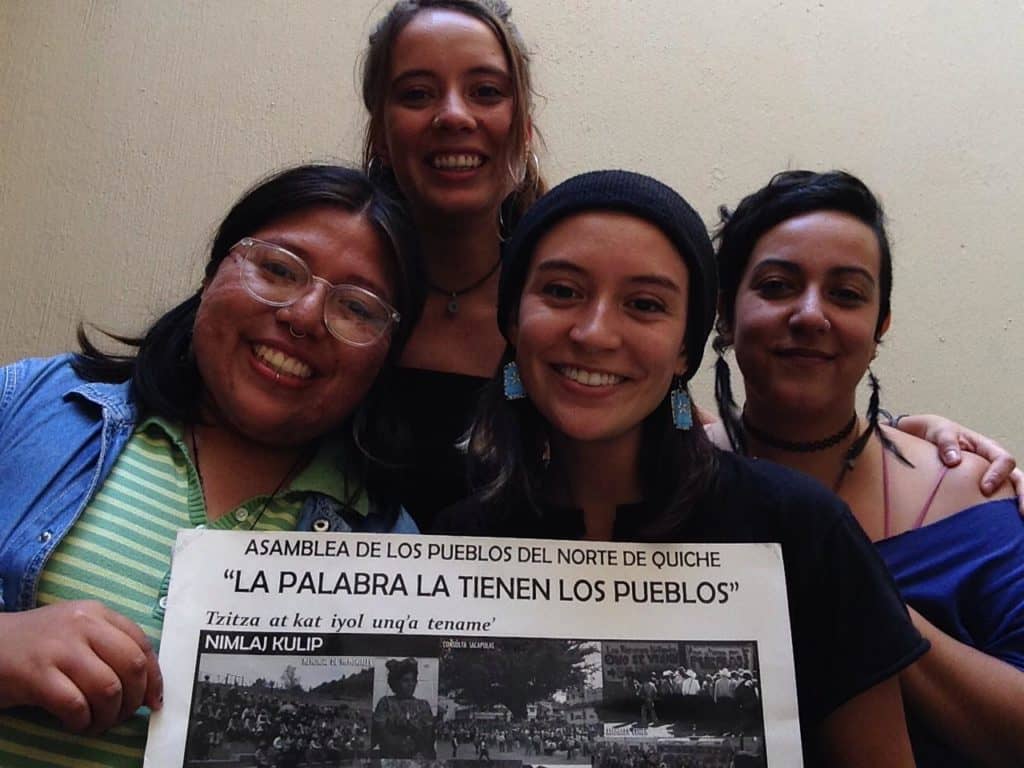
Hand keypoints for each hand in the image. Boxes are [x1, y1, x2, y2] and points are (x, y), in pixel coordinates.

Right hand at [0, 601, 161, 732]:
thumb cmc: (37, 642)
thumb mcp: (77, 629)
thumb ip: (109, 645)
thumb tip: (145, 683)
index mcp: (97, 613)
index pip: (141, 644)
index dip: (154, 677)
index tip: (153, 700)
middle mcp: (82, 625)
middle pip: (131, 666)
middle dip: (135, 698)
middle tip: (124, 715)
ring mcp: (59, 648)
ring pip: (108, 688)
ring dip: (109, 714)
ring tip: (98, 722)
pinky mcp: (36, 674)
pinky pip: (75, 704)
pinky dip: (82, 721)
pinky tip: (76, 723)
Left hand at [897, 414, 1023, 512]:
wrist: (923, 437)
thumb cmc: (935, 433)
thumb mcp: (939, 432)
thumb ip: (946, 442)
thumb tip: (953, 460)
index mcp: (986, 448)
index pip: (1003, 460)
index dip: (998, 474)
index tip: (984, 489)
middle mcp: (993, 463)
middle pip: (1017, 479)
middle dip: (1023, 496)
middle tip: (1022, 514)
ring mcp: (989, 476)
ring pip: (1011, 491)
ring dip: (1017, 504)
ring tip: (1018, 523)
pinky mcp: (979, 489)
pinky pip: (995, 500)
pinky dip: (1002, 511)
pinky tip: (1002, 527)